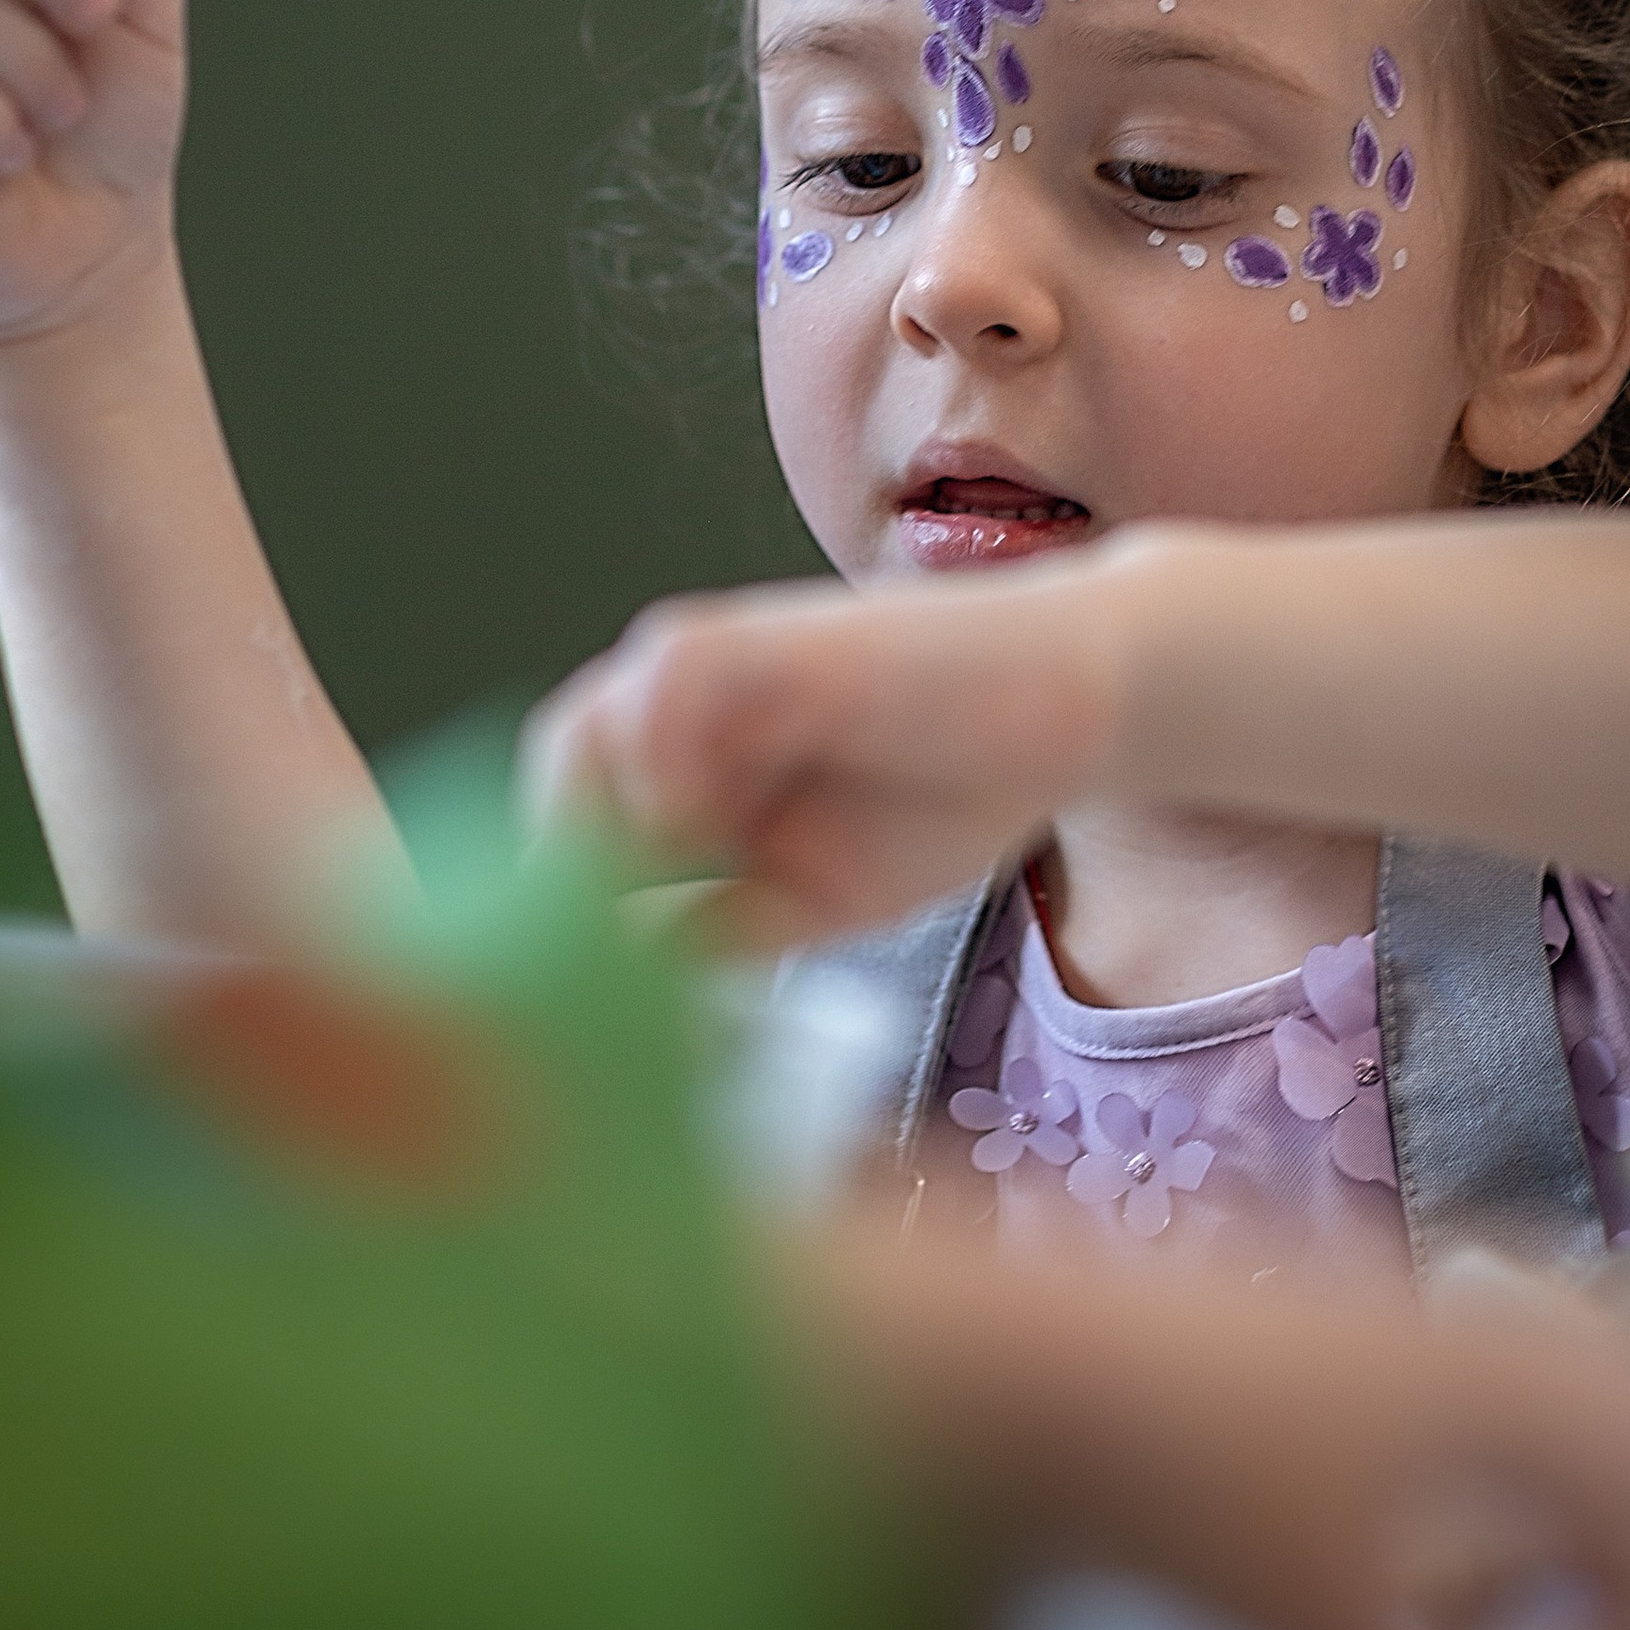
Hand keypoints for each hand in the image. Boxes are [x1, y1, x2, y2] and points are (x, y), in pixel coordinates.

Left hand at [525, 557, 1137, 943]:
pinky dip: (667, 763)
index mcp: (683, 770)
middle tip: (631, 943)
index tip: (587, 989)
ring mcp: (711, 668)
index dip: (558, 908)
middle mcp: (677, 710)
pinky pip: (660, 690)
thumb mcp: (811, 902)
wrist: (1073, 704)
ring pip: (584, 736)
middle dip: (574, 872)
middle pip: (556, 785)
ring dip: (614, 821)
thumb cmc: (949, 792)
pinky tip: (717, 817)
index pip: (564, 832)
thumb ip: (711, 935)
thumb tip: (605, 994)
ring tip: (692, 880)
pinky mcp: (755, 635)